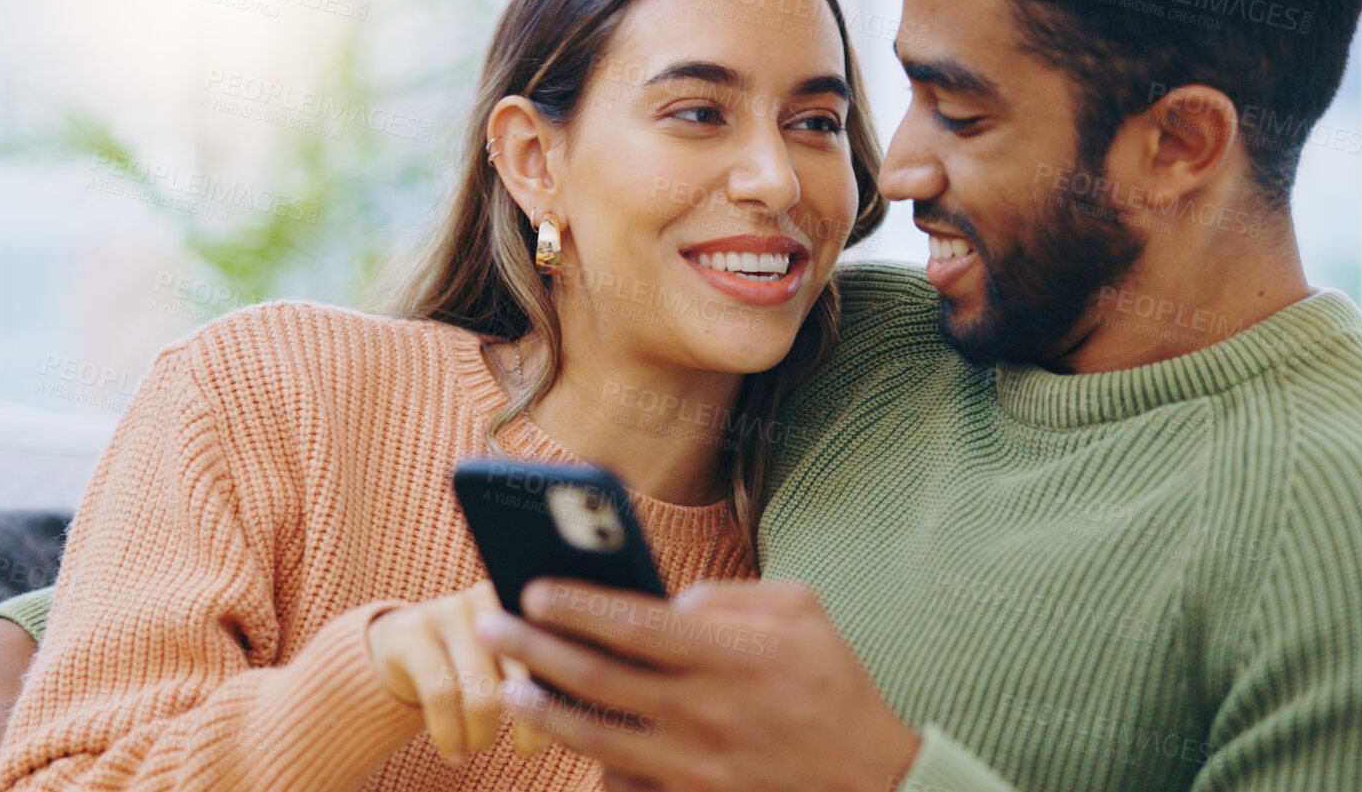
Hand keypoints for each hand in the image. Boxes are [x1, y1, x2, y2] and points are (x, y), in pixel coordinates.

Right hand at [367, 580, 547, 763]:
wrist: (401, 647)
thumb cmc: (476, 664)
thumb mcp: (512, 660)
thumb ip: (550, 673)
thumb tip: (586, 718)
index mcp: (529, 600)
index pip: (560, 651)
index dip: (562, 701)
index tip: (558, 731)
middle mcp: (490, 596)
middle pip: (525, 674)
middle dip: (530, 723)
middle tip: (524, 750)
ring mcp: (449, 609)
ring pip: (482, 693)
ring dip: (482, 736)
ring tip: (479, 748)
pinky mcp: (413, 630)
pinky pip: (441, 695)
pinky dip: (450, 736)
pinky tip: (454, 754)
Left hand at [474, 578, 920, 791]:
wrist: (870, 783)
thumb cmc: (833, 685)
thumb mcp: (801, 612)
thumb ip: (729, 595)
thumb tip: (665, 599)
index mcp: (733, 655)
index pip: (634, 624)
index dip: (576, 605)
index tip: (532, 588)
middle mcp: (706, 711)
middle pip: (597, 678)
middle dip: (534, 649)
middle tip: (490, 627)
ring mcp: (695, 765)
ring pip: (596, 736)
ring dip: (544, 710)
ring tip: (513, 687)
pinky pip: (623, 780)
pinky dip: (589, 758)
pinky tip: (567, 736)